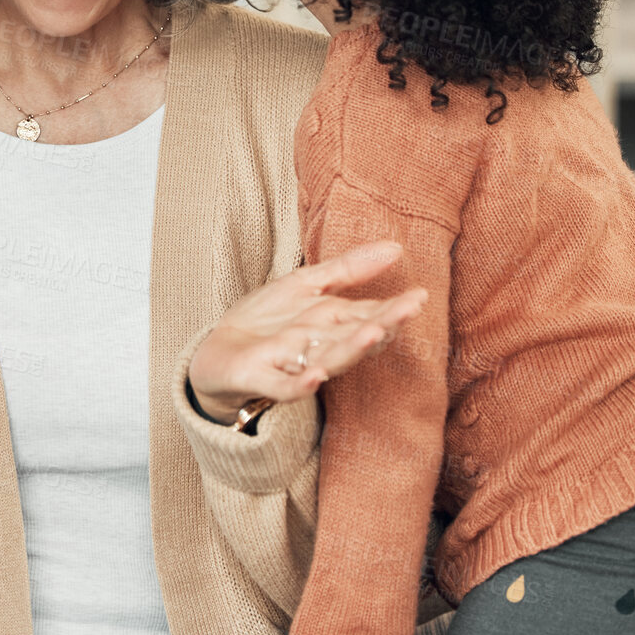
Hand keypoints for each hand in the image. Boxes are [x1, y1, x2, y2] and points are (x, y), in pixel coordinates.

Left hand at [187, 241, 427, 424]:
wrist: (215, 353)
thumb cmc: (265, 321)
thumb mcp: (304, 285)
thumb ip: (347, 270)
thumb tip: (396, 248)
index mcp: (331, 324)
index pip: (367, 315)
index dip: (392, 307)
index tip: (419, 296)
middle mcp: (319, 346)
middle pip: (354, 336)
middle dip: (382, 324)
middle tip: (410, 310)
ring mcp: (293, 365)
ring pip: (328, 360)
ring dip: (350, 349)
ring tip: (374, 334)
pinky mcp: (263, 379)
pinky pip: (285, 386)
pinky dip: (300, 385)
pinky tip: (315, 377)